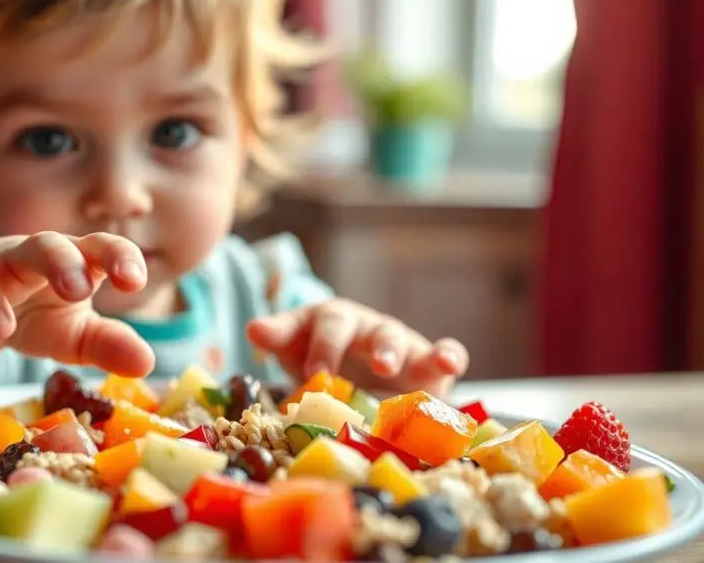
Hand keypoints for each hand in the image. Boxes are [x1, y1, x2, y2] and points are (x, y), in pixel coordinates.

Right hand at [0, 232, 153, 376]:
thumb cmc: (36, 314)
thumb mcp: (74, 335)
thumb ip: (108, 345)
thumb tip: (147, 365)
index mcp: (79, 261)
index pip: (104, 249)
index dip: (122, 258)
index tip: (135, 282)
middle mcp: (46, 254)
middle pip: (62, 243)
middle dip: (75, 261)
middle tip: (87, 288)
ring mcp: (6, 263)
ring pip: (26, 252)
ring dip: (47, 267)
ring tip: (69, 294)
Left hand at [246, 298, 467, 396]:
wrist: (367, 382)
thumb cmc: (327, 360)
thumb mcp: (297, 348)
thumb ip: (278, 337)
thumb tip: (253, 329)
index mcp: (330, 321)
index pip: (320, 321)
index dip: (315, 345)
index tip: (309, 373)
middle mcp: (363, 327)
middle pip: (354, 326)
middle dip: (344, 345)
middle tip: (337, 371)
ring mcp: (397, 343)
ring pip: (393, 337)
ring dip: (389, 350)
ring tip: (386, 368)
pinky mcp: (427, 365)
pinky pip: (443, 353)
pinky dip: (449, 355)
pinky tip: (450, 364)